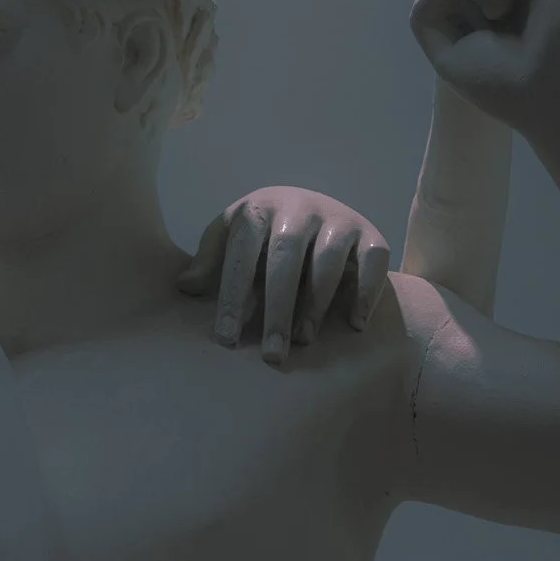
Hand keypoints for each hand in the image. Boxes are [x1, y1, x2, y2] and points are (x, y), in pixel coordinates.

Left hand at [179, 187, 390, 365]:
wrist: (312, 206)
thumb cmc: (262, 233)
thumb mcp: (230, 237)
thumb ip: (210, 259)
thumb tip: (185, 287)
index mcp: (258, 209)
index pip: (242, 255)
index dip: (234, 297)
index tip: (227, 338)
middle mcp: (299, 208)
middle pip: (285, 260)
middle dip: (276, 310)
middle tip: (270, 354)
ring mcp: (338, 218)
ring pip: (328, 260)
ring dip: (316, 304)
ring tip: (303, 340)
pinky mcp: (370, 232)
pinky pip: (374, 261)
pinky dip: (366, 293)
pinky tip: (354, 325)